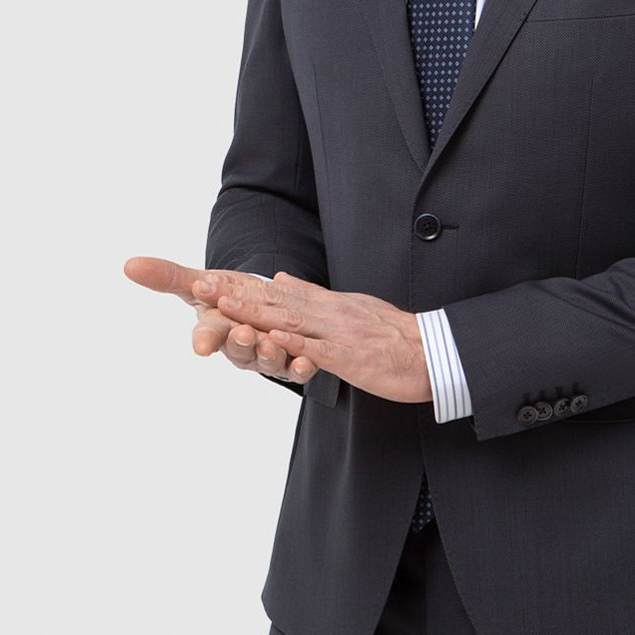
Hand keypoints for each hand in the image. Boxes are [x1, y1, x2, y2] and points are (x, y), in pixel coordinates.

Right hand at [123, 255, 309, 385]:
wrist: (263, 302)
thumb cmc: (227, 296)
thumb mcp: (200, 283)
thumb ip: (169, 277)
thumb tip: (129, 264)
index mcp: (216, 330)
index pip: (206, 336)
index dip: (204, 339)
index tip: (200, 342)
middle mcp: (239, 348)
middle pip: (238, 351)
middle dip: (240, 344)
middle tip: (242, 333)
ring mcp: (266, 357)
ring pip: (267, 362)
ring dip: (270, 355)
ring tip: (272, 344)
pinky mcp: (292, 361)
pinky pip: (297, 369)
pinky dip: (302, 366)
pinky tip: (307, 360)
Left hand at [190, 270, 433, 403]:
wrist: (432, 352)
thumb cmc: (395, 337)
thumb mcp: (353, 308)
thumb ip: (315, 295)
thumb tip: (281, 278)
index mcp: (329, 306)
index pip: (280, 295)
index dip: (243, 289)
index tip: (211, 284)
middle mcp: (330, 314)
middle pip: (276, 304)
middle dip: (238, 298)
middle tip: (202, 289)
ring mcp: (339, 334)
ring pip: (292, 322)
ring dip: (256, 315)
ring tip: (224, 306)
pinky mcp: (350, 356)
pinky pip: (318, 349)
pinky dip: (294, 342)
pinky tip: (272, 337)